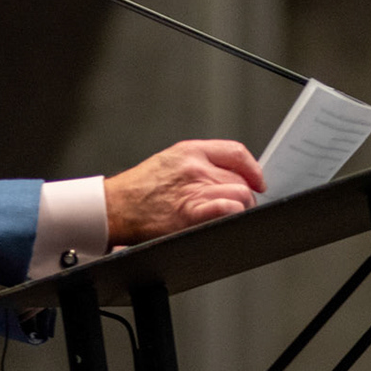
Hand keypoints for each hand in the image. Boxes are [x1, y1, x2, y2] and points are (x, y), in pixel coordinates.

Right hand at [104, 140, 263, 244]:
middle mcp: (195, 167)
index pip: (236, 152)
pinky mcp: (189, 213)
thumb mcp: (170, 161)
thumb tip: (230, 174)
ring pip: (240, 195)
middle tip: (239, 206)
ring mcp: (193, 190)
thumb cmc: (138, 190)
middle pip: (241, 179)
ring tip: (232, 216)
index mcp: (190, 151)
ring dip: (242, 208)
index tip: (257, 181)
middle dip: (245, 195)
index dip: (253, 169)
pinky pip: (226, 209)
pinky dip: (234, 214)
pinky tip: (229, 219)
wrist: (113, 208)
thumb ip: (200, 163)